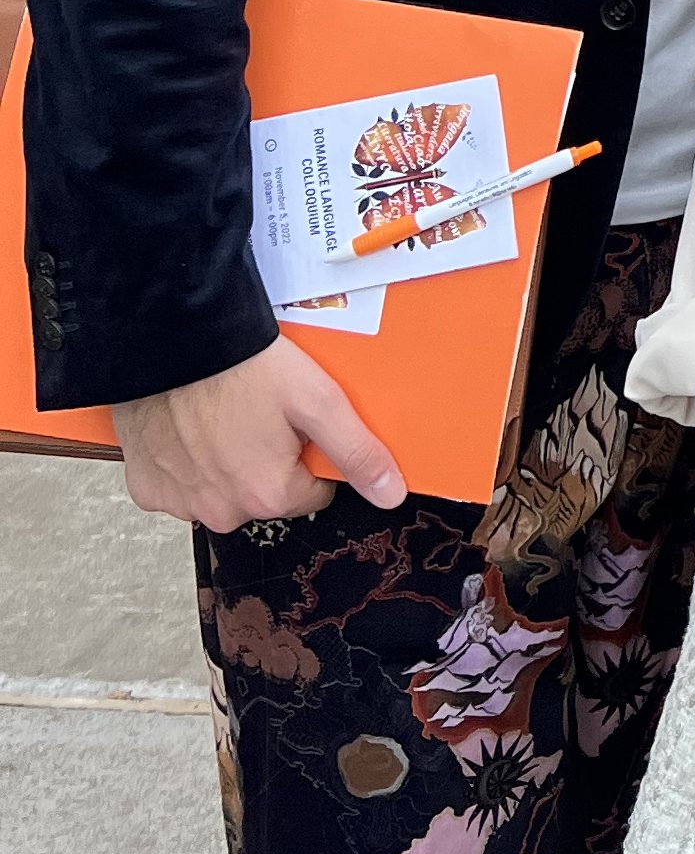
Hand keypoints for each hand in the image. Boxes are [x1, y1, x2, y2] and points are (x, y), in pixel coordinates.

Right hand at [112, 336, 407, 527]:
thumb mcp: (318, 400)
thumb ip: (357, 452)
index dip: (309, 454)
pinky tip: (187, 426)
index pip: (311, 493)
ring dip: (224, 463)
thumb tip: (391, 495)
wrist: (170, 341)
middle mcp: (221, 512)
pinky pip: (177, 485)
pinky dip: (184, 463)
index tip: (295, 421)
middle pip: (263, 494)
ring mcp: (178, 502)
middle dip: (267, 461)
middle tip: (257, 412)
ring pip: (220, 491)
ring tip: (222, 414)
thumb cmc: (244, 367)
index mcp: (267, 496)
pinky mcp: (144, 486)